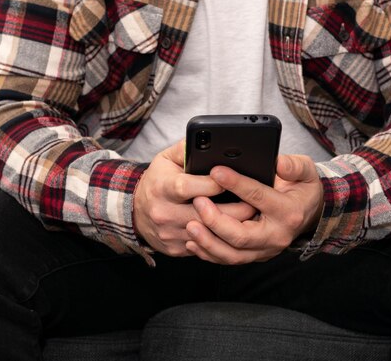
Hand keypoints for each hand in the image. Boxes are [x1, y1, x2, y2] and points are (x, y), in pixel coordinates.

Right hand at [133, 139, 256, 256]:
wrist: (135, 212)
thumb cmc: (157, 181)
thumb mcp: (165, 159)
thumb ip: (186, 148)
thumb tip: (208, 141)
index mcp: (162, 187)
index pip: (189, 187)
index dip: (214, 184)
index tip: (234, 180)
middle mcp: (164, 212)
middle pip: (205, 214)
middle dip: (234, 209)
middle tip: (255, 203)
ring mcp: (170, 233)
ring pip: (209, 234)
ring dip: (232, 227)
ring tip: (251, 217)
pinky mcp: (176, 249)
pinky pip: (204, 247)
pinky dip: (221, 239)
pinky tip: (234, 230)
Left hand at [185, 154, 323, 264]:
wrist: (309, 213)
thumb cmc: (302, 188)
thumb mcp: (306, 171)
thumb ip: (294, 166)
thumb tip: (278, 163)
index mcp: (288, 212)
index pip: (258, 198)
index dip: (236, 184)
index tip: (215, 171)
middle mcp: (276, 235)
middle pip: (241, 236)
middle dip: (216, 221)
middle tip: (197, 202)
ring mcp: (265, 250)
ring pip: (232, 254)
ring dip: (208, 242)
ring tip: (190, 225)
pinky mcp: (254, 256)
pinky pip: (228, 259)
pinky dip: (208, 253)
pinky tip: (192, 241)